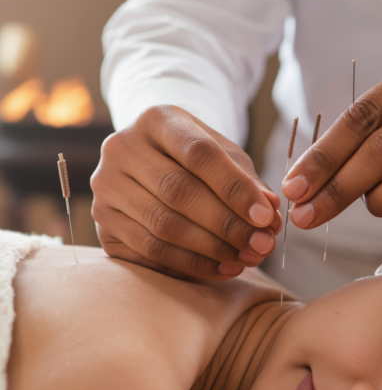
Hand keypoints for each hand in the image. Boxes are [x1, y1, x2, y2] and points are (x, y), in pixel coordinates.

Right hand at [91, 105, 281, 279]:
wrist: (153, 163)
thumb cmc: (197, 159)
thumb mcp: (226, 157)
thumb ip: (248, 181)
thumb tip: (270, 212)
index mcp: (157, 120)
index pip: (199, 153)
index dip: (235, 188)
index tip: (266, 216)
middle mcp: (122, 148)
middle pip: (178, 190)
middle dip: (227, 224)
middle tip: (262, 245)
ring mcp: (106, 186)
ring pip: (164, 225)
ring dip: (212, 248)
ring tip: (247, 258)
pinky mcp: (103, 221)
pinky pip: (151, 250)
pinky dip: (191, 264)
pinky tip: (222, 269)